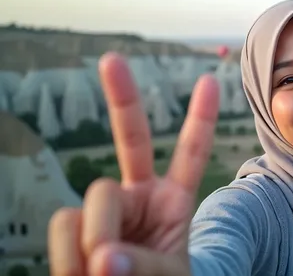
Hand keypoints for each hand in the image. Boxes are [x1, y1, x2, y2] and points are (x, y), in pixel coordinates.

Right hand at [48, 52, 218, 275]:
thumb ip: (145, 265)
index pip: (190, 155)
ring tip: (103, 275)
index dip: (200, 119)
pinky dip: (69, 256)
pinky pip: (64, 226)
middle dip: (123, 96)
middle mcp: (138, 196)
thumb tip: (103, 256)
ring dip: (98, 236)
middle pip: (131, 139)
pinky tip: (79, 274)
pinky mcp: (72, 227)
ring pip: (96, 196)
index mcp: (172, 201)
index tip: (208, 81)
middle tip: (111, 58)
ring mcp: (105, 209)